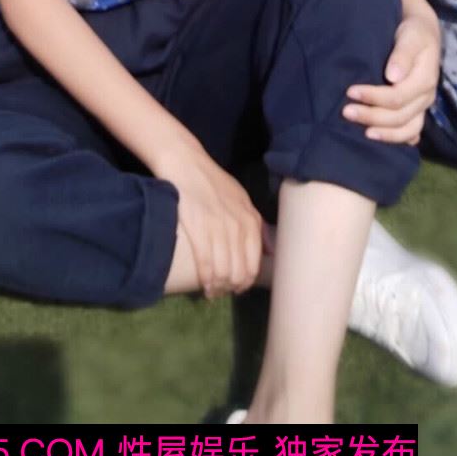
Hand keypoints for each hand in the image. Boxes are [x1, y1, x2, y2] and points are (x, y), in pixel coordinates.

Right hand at [152, 139, 262, 299]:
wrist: (186, 164)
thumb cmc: (213, 182)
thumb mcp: (241, 199)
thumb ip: (255, 224)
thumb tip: (270, 250)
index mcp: (250, 220)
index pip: (254, 263)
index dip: (246, 281)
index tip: (237, 287)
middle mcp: (238, 227)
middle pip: (239, 272)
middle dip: (232, 287)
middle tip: (223, 291)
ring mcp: (218, 230)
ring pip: (223, 272)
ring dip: (218, 287)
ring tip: (212, 291)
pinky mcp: (198, 231)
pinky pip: (206, 265)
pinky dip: (206, 280)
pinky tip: (203, 286)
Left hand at [342, 15, 440, 145]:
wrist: (422, 33)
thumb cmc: (413, 33)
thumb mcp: (410, 36)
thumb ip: (403, 54)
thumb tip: (393, 77)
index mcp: (425, 80)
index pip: (398, 97)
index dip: (374, 97)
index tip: (350, 91)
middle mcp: (425, 97)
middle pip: (399, 116)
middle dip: (372, 116)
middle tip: (346, 112)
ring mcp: (422, 106)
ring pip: (407, 129)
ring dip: (384, 133)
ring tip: (362, 133)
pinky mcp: (417, 110)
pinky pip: (410, 132)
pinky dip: (397, 138)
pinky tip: (380, 140)